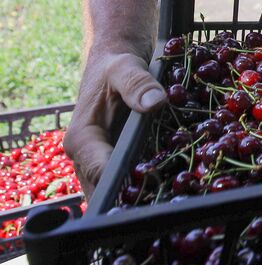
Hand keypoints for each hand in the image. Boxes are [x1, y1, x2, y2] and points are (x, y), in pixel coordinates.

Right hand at [64, 52, 165, 195]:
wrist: (114, 65)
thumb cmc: (115, 66)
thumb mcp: (124, 68)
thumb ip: (137, 83)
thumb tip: (156, 102)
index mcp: (82, 140)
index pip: (100, 172)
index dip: (124, 182)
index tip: (155, 182)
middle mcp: (87, 158)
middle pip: (108, 191)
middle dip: (136, 198)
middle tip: (171, 199)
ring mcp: (101, 163)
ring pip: (118, 192)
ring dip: (143, 196)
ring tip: (176, 197)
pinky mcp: (117, 162)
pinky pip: (129, 182)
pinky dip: (147, 186)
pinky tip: (175, 186)